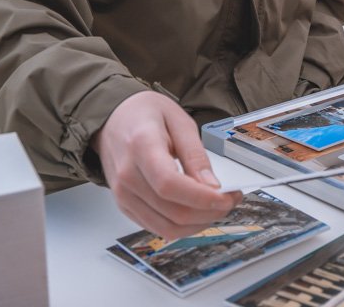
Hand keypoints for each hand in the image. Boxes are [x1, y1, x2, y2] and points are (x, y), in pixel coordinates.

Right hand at [92, 91, 240, 239]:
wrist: (113, 120)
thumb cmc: (145, 115)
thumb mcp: (179, 121)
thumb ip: (195, 154)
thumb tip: (212, 186)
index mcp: (140, 146)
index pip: (169, 184)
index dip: (201, 198)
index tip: (227, 197)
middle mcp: (127, 176)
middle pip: (172, 212)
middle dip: (209, 212)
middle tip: (230, 199)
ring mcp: (123, 195)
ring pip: (167, 228)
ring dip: (199, 224)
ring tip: (217, 207)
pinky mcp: (125, 207)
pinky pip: (158, 228)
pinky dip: (183, 226)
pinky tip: (198, 211)